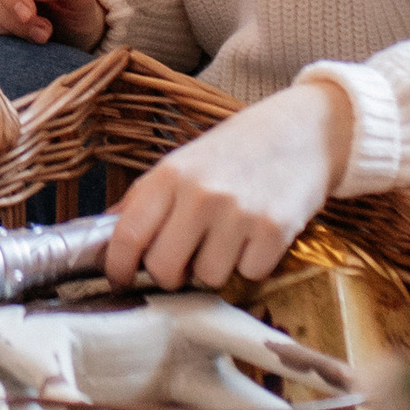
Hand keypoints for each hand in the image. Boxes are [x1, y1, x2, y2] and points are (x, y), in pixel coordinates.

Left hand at [103, 80, 353, 292]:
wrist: (305, 130)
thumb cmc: (238, 149)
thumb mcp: (183, 161)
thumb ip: (145, 198)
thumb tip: (104, 235)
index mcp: (170, 175)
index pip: (128, 236)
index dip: (118, 267)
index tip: (121, 279)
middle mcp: (200, 194)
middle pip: (164, 269)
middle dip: (171, 275)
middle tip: (184, 261)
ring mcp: (239, 213)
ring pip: (209, 278)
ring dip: (216, 268)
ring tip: (229, 237)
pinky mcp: (275, 230)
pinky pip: (249, 275)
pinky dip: (252, 264)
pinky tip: (257, 236)